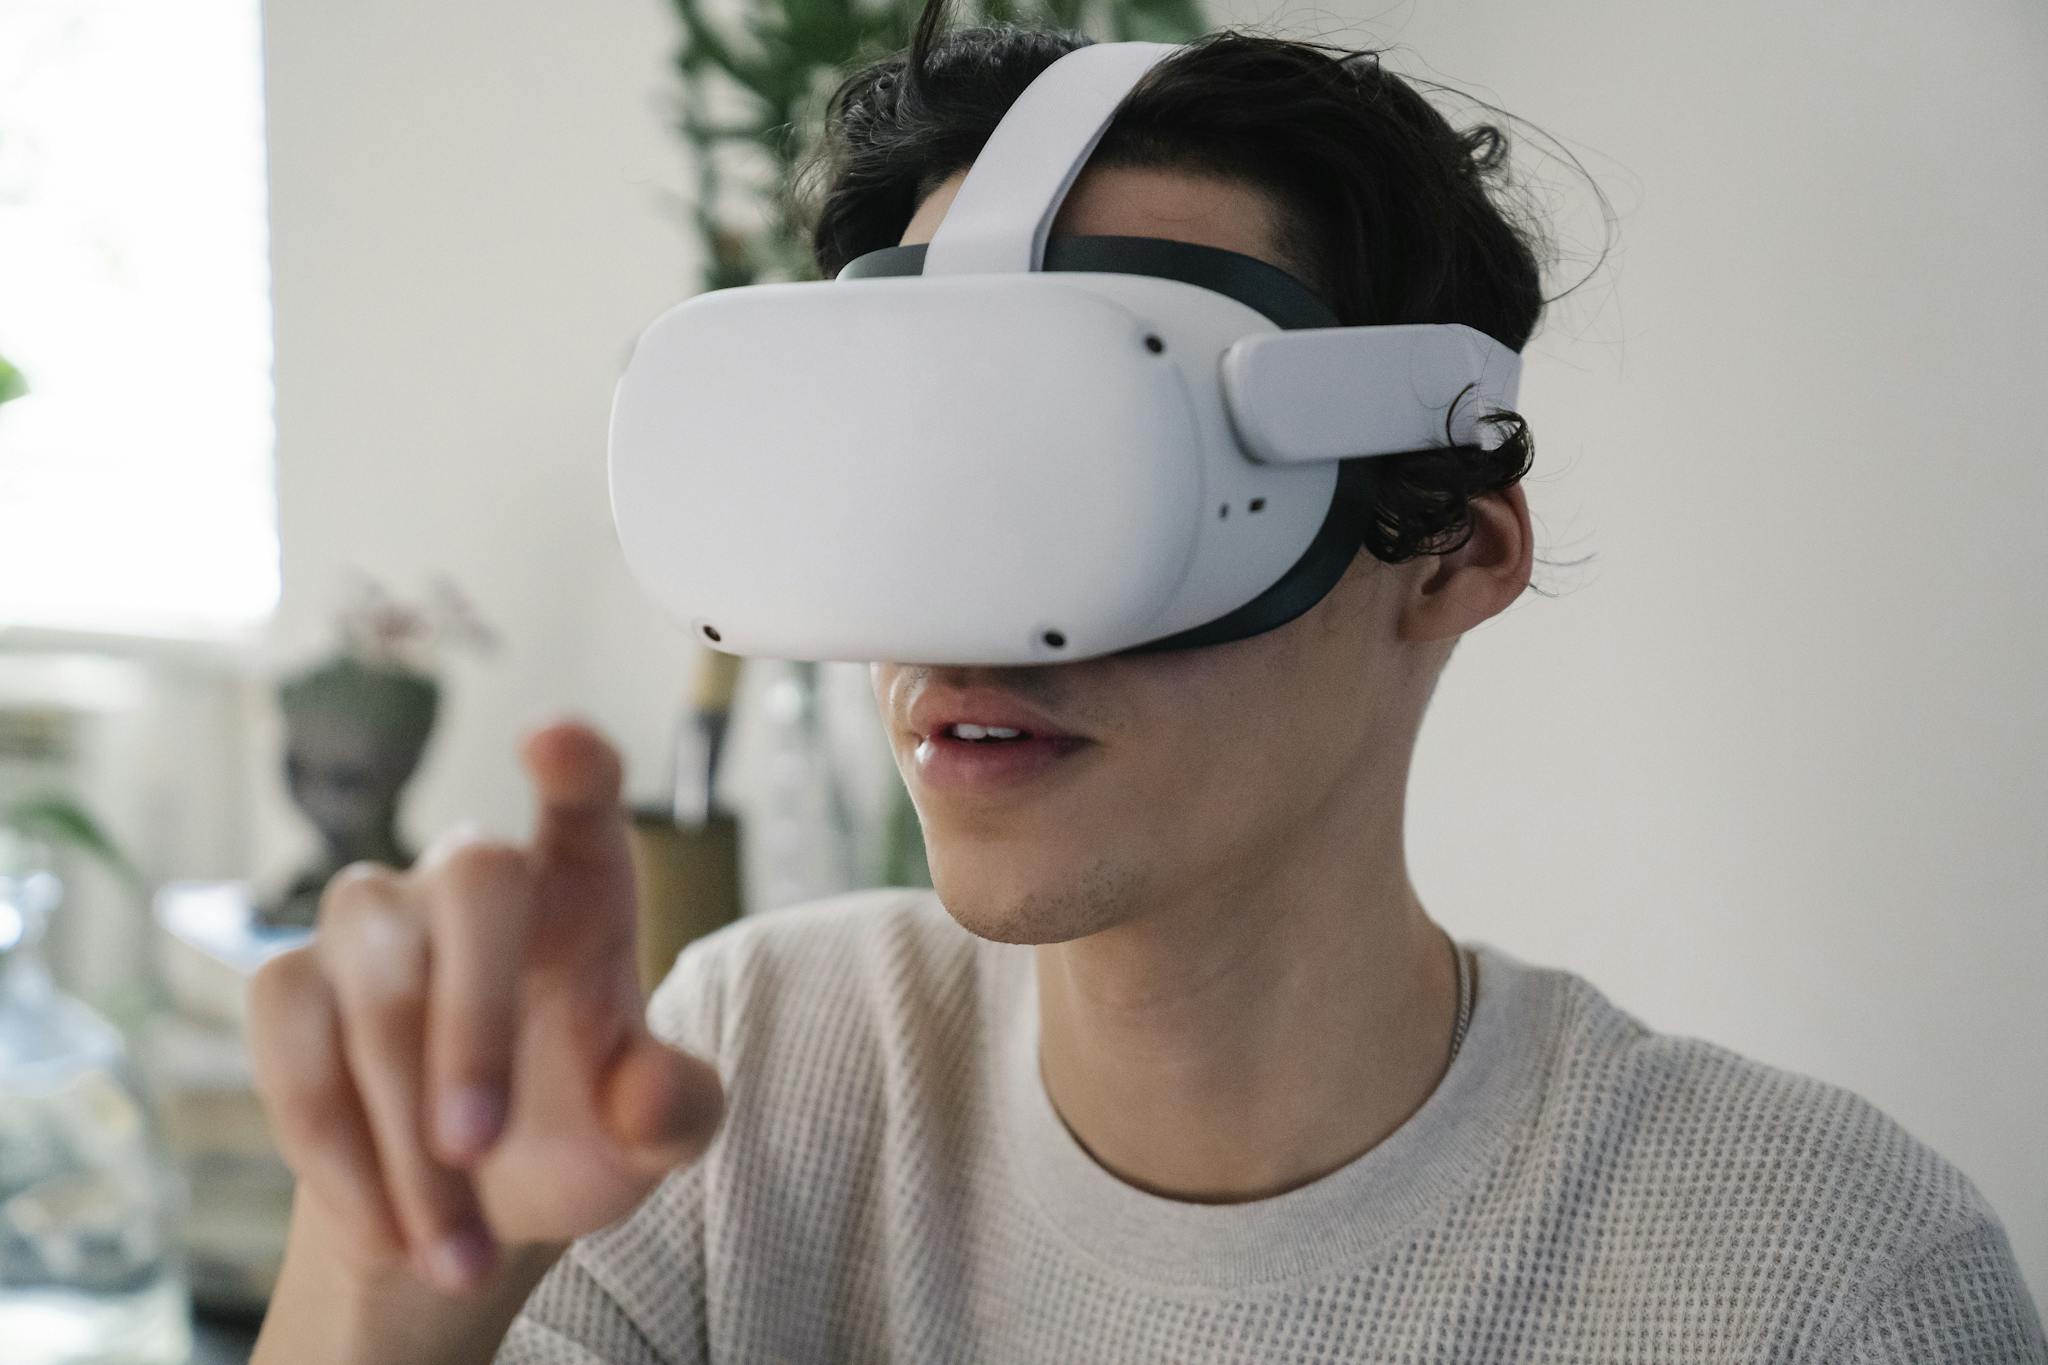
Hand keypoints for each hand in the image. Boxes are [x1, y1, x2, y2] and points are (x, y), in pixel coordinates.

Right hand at [249, 719, 724, 1296]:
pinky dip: (334, 1140)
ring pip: (374, 975)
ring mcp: (376, 919)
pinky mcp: (291, 983)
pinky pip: (289, 1033)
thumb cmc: (575, 1137)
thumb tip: (649, 1092)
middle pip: (473, 878)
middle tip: (473, 1152)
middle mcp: (475, 878)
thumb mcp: (648, 1141)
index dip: (574, 764)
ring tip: (450, 1244)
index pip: (584, 796)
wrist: (463, 1212)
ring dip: (401, 1122)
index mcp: (584, 888)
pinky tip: (384, 1220)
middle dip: (470, 1021)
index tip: (556, 742)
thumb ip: (673, 1111)